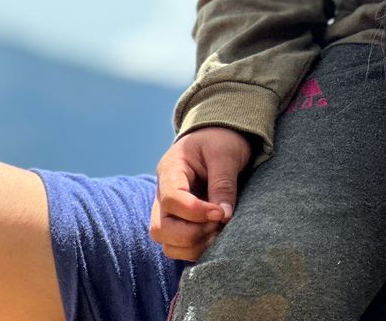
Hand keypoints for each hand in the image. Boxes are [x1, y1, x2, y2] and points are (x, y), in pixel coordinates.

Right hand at [151, 126, 252, 261]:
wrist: (218, 136)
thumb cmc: (221, 140)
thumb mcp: (225, 154)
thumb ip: (223, 183)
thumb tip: (224, 216)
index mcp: (170, 170)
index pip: (171, 200)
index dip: (195, 212)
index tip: (220, 213)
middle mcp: (162, 194)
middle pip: (161, 228)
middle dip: (191, 234)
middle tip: (219, 225)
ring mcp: (168, 211)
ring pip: (167, 243)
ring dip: (193, 246)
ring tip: (219, 232)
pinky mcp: (179, 222)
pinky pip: (178, 246)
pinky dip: (196, 249)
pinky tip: (216, 237)